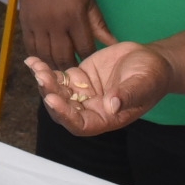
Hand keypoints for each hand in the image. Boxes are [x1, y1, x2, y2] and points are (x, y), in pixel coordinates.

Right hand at [14, 0, 116, 68]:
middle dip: (73, 68)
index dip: (90, 59)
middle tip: (79, 75)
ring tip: (63, 72)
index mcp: (74, 16)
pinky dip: (39, 58)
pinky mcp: (25, 24)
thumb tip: (113, 42)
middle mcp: (55, 24)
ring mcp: (38, 25)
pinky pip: (31, 48)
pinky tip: (46, 61)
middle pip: (64, 57)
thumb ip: (98, 22)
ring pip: (46, 56)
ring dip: (55, 67)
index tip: (94, 65)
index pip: (85, 48)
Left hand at [26, 42, 173, 135]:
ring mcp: (83, 93)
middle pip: (63, 109)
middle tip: (42, 78)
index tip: (54, 100)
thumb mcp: (145, 83)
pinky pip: (59, 77)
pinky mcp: (79, 77)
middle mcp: (91, 108)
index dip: (65, 115)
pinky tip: (32, 61)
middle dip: (50, 95)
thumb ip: (129, 94)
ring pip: (58, 92)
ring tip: (36, 67)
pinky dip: (45, 70)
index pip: (81, 124)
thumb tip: (112, 105)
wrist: (151, 60)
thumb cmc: (153, 76)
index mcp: (107, 118)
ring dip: (45, 81)